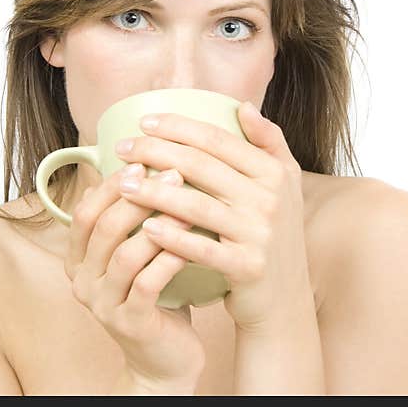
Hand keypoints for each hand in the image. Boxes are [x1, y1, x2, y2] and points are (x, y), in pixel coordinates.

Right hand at [65, 164, 205, 389]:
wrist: (164, 360)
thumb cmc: (154, 297)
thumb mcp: (133, 256)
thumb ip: (127, 222)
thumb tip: (135, 168)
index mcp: (77, 260)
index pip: (84, 213)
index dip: (111, 186)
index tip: (143, 162)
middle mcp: (82, 282)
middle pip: (103, 228)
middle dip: (138, 197)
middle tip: (173, 174)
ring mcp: (103, 305)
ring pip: (125, 254)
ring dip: (158, 224)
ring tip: (190, 203)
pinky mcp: (130, 324)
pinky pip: (149, 283)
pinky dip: (170, 258)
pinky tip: (193, 241)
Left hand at [113, 101, 312, 333]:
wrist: (286, 299)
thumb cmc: (274, 236)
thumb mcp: (285, 185)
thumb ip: (269, 142)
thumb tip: (242, 106)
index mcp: (275, 172)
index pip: (218, 139)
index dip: (178, 127)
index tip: (144, 122)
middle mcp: (270, 199)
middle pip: (200, 166)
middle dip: (155, 152)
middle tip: (122, 149)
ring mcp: (259, 234)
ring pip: (194, 204)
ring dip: (152, 192)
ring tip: (121, 184)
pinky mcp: (247, 267)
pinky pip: (201, 247)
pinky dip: (171, 236)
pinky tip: (145, 227)